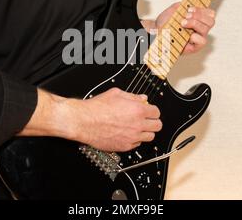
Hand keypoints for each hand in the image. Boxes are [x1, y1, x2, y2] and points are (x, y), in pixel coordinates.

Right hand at [19, 88, 161, 151]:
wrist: (83, 121)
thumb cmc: (96, 108)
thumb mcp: (116, 93)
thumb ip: (132, 96)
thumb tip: (142, 98)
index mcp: (137, 110)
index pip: (156, 112)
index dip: (152, 110)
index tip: (149, 110)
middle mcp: (137, 125)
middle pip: (157, 126)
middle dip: (153, 121)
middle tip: (146, 119)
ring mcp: (132, 137)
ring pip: (150, 137)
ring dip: (146, 132)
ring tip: (137, 127)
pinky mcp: (124, 146)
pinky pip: (137, 145)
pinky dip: (135, 140)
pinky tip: (127, 134)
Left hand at [148, 2, 215, 53]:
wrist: (156, 30)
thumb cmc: (166, 21)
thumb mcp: (175, 9)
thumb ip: (184, 5)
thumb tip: (192, 4)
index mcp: (198, 18)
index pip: (210, 14)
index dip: (202, 10)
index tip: (190, 9)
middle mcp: (200, 28)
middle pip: (211, 21)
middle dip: (199, 16)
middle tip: (186, 16)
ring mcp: (198, 38)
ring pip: (206, 30)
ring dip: (195, 24)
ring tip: (183, 23)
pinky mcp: (194, 47)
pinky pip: (202, 42)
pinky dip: (196, 37)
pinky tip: (189, 35)